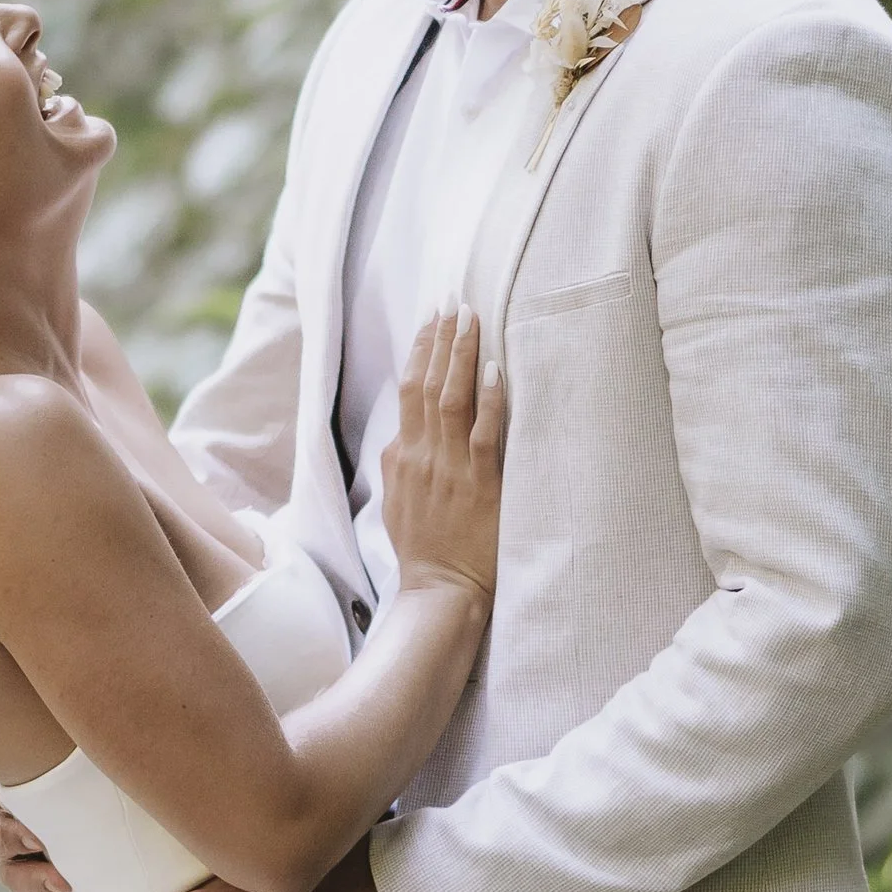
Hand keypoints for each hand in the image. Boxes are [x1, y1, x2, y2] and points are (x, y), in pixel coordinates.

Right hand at [384, 305, 504, 605]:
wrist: (439, 591)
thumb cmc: (425, 551)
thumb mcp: (398, 503)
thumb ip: (400, 465)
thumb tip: (401, 438)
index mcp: (400, 457)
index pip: (407, 391)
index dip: (420, 351)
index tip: (432, 318)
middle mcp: (419, 455)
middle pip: (425, 384)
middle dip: (440, 338)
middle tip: (453, 300)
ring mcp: (447, 468)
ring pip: (450, 399)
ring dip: (460, 355)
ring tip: (470, 318)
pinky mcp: (477, 485)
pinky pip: (482, 434)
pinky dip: (487, 399)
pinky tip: (493, 369)